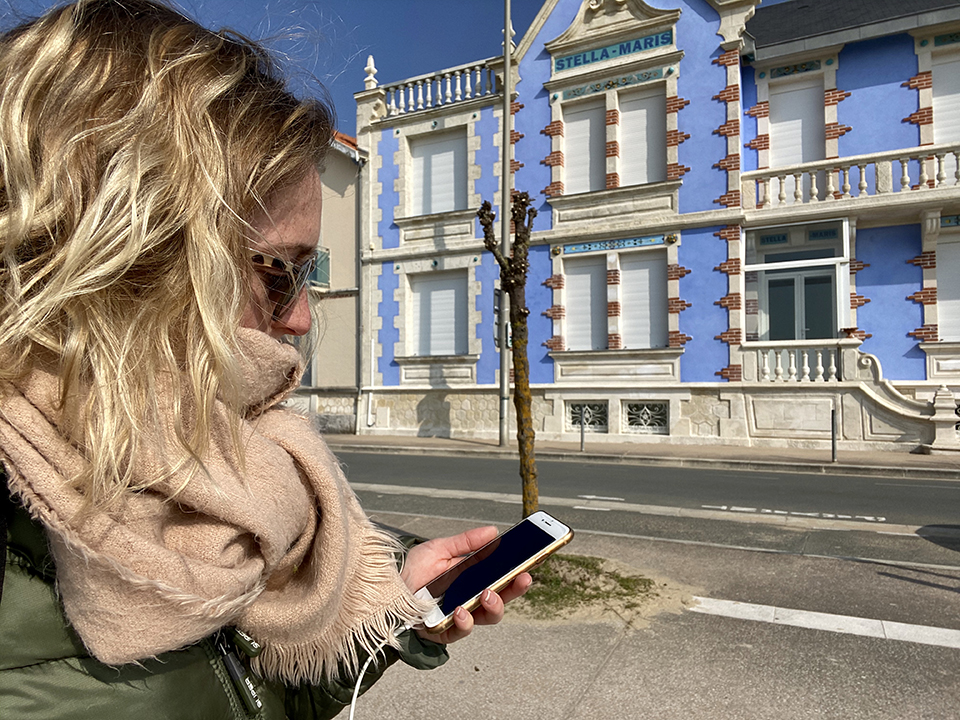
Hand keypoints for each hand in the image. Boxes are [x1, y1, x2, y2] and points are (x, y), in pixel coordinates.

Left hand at [400, 525, 532, 644]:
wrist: (382, 590)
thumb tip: (493, 531)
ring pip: (487, 617)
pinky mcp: (443, 632)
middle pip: (502, 599)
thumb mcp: (439, 549)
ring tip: (488, 593)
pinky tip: (461, 609)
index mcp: (472, 580)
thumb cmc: (412, 571)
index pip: (502, 578)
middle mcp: (469, 600)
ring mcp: (458, 617)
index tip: (533, 560)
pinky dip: (464, 620)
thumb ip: (466, 543)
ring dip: (493, 606)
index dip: (518, 572)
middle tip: (524, 577)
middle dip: (516, 590)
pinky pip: (460, 631)